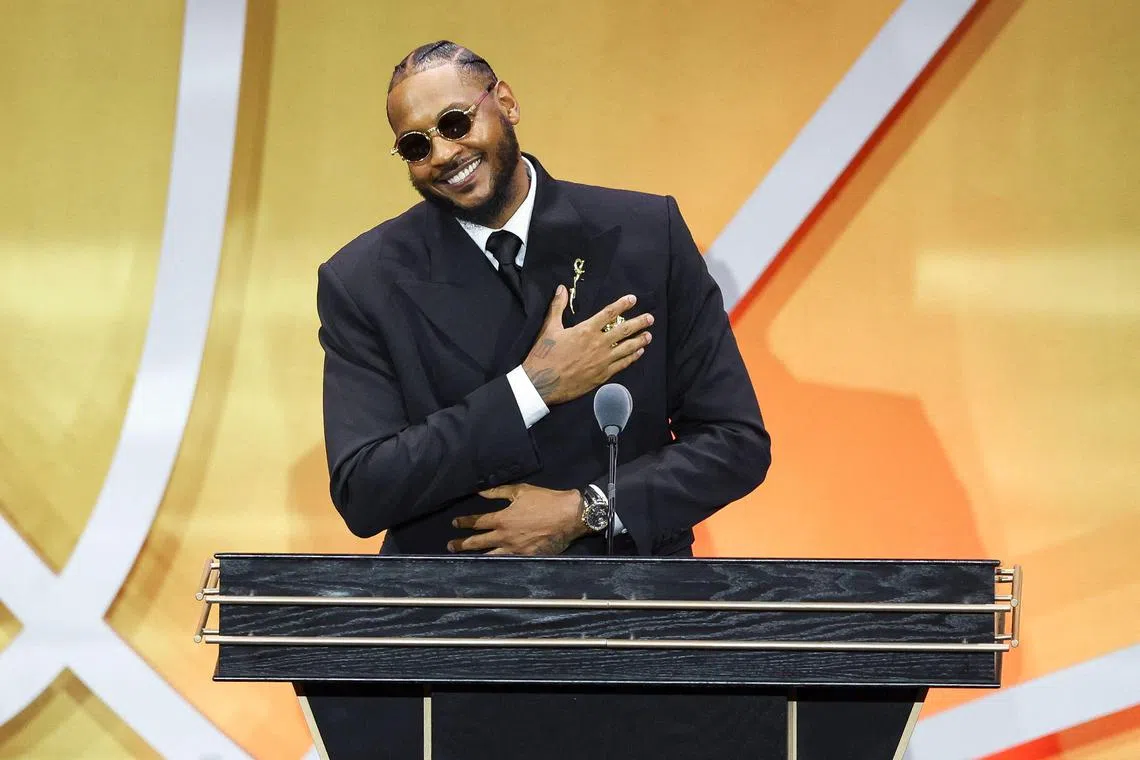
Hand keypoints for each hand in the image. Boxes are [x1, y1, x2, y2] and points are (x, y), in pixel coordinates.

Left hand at [448, 484, 586, 554]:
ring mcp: (515, 550)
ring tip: (465, 559)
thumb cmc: (546, 501)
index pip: (477, 522)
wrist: (569, 516)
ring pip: (490, 556)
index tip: (454, 524)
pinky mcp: (527, 557)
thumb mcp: (521, 491)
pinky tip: (491, 566)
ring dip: (476, 557)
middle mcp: (505, 537)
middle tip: (451, 546)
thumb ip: (498, 492)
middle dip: (462, 544)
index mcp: (502, 519)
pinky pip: (508, 562)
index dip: (464, 523)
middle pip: (478, 542)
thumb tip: (480, 492)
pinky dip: (497, 564)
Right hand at [521, 286, 652, 404]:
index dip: (622, 305)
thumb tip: (561, 288)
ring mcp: (602, 361)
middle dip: (639, 323)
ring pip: (627, 348)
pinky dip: (632, 357)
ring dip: (640, 340)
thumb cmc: (544, 355)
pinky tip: (638, 353)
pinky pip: (622, 364)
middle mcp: (597, 344)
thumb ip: (557, 307)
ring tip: (649, 335)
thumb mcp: (548, 328)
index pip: (608, 313)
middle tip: (650, 318)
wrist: (542, 383)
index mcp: (585, 330)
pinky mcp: (602, 375)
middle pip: (624, 331)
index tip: (632, 299)